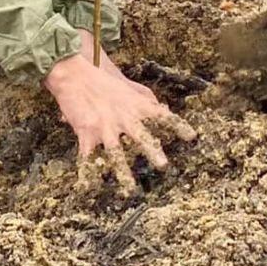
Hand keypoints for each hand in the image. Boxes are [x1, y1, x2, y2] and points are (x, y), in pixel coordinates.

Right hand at [44, 42, 194, 193]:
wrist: (74, 74)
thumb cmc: (102, 80)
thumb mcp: (128, 87)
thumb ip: (144, 98)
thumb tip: (160, 106)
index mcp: (136, 105)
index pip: (162, 115)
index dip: (178, 125)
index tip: (192, 137)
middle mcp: (124, 117)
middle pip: (141, 136)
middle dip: (152, 151)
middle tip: (163, 166)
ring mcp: (105, 127)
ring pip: (116, 153)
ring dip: (123, 173)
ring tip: (129, 191)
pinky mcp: (86, 134)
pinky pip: (87, 159)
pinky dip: (86, 175)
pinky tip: (85, 190)